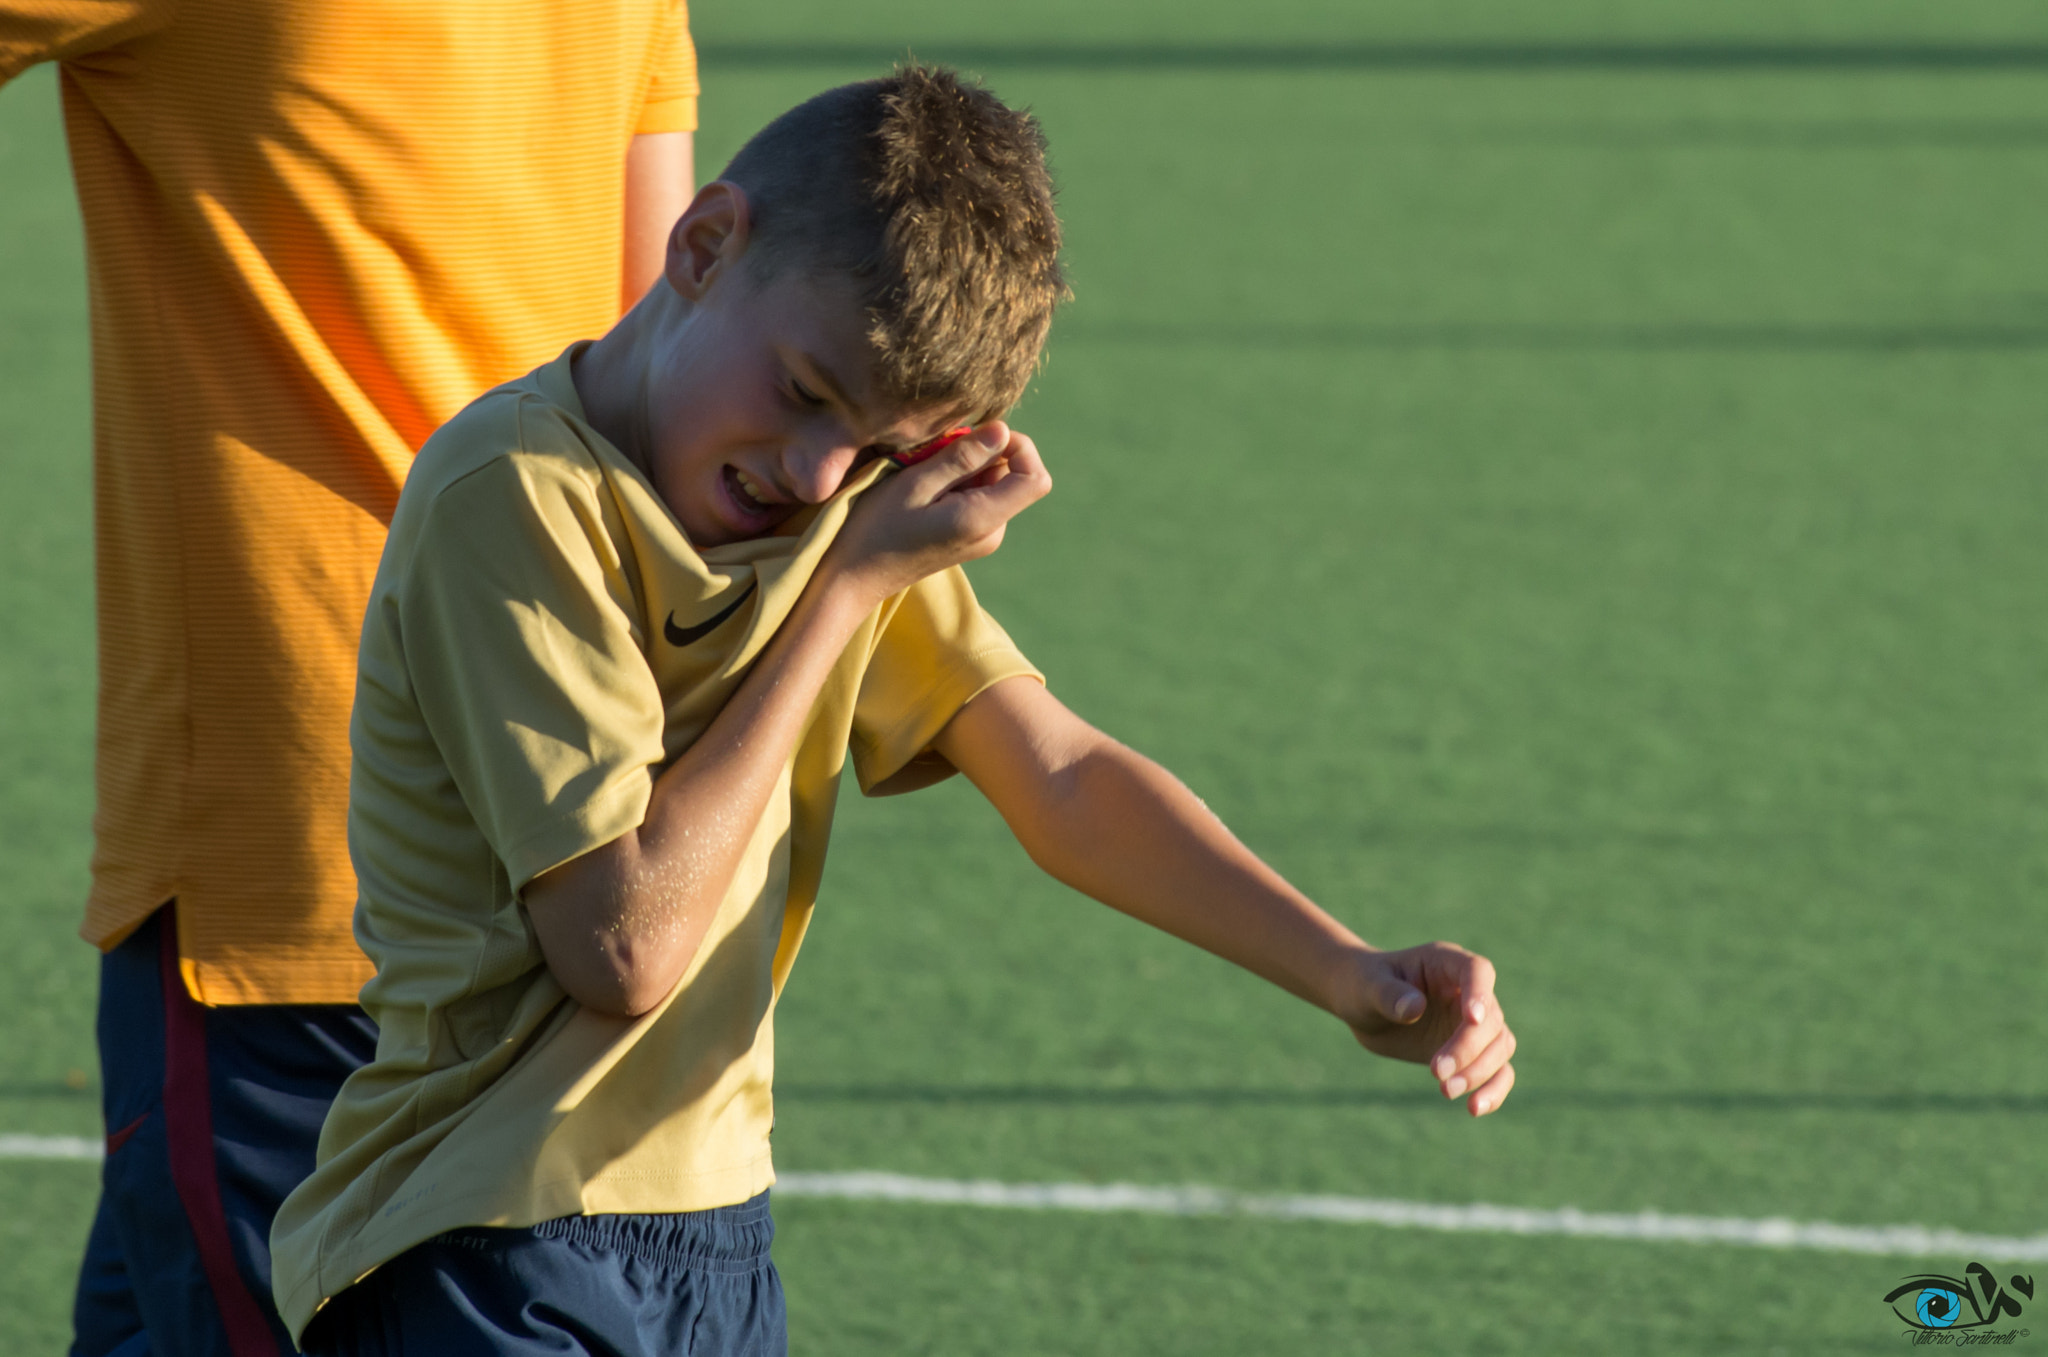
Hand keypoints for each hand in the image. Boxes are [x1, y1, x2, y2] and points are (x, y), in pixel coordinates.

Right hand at [823, 422, 1050, 602]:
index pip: (1036, 477)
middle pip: (1014, 476)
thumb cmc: (875, 528)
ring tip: (922, 474)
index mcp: (982, 520)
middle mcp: (992, 533)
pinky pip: (977, 497)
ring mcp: (981, 538)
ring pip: (993, 484)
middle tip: (935, 454)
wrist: (852, 577)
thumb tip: (1003, 431)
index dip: (1018, 447)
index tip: (978, 436)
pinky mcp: (968, 538)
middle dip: (983, 454)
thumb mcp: (915, 484)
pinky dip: (957, 483)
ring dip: (965, 467)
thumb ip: (962, 458)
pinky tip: (923, 490)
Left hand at [1344, 942, 1515, 1116]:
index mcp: (1445, 962)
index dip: (1480, 994)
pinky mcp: (1470, 1052)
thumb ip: (1389, 995)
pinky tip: (1474, 1108)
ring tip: (1445, 1091)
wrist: (1363, 1007)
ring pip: (1500, 1046)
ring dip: (1480, 1072)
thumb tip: (1414, 1008)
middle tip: (1436, 1072)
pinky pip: (1497, 1071)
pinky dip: (1493, 1089)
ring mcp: (1472, 1023)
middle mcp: (1466, 991)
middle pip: (1491, 1019)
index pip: (1477, 971)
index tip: (1472, 1020)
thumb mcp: (1368, 986)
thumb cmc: (1363, 985)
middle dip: (1468, 1049)